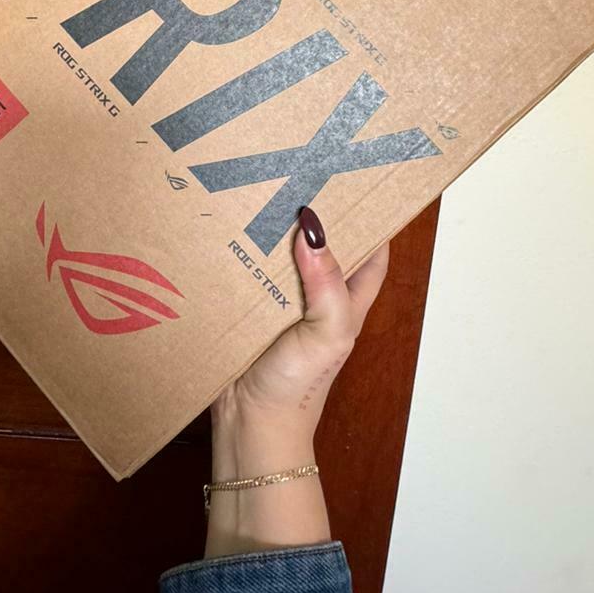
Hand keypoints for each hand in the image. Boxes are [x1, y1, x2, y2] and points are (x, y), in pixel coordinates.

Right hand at [205, 207, 389, 556]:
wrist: (248, 425)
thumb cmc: (298, 388)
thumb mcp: (327, 335)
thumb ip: (328, 286)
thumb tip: (314, 231)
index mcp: (346, 299)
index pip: (371, 249)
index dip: (373, 216)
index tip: (362, 177)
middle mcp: (314, 293)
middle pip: (320, 241)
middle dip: (311, 209)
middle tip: (297, 167)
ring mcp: (277, 298)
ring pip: (277, 250)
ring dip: (267, 225)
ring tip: (256, 183)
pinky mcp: (243, 304)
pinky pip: (241, 267)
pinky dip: (234, 248)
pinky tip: (221, 224)